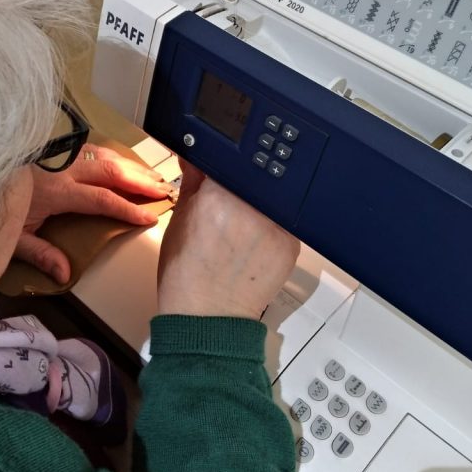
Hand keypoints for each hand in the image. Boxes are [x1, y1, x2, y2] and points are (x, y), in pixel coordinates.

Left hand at [15, 145, 174, 283]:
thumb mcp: (11, 238)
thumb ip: (40, 253)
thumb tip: (65, 274)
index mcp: (55, 192)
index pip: (101, 199)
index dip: (127, 209)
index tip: (150, 218)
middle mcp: (62, 170)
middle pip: (110, 171)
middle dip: (140, 181)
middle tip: (165, 189)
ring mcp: (59, 159)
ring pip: (103, 156)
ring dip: (130, 167)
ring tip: (152, 177)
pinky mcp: (54, 154)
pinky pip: (91, 152)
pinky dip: (113, 158)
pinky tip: (123, 165)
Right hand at [157, 164, 299, 319]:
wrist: (208, 318)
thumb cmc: (187, 275)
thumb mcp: (180, 220)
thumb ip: (193, 181)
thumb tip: (196, 154)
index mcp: (218, 196)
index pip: (227, 161)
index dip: (222, 166)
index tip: (217, 177)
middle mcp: (251, 207)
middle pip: (252, 178)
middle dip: (240, 187)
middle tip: (226, 209)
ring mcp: (276, 226)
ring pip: (271, 199)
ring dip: (258, 205)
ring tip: (240, 229)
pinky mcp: (292, 245)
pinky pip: (284, 222)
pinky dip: (272, 226)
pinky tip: (254, 244)